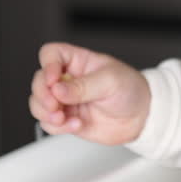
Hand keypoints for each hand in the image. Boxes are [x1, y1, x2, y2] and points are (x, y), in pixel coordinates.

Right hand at [29, 42, 150, 144]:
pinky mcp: (68, 119)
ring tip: (62, 117)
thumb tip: (58, 89)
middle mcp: (68, 80)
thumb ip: (83, 86)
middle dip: (43, 94)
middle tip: (55, 104)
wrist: (142, 117)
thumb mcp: (110, 81)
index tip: (54, 79)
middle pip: (39, 81)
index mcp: (78, 61)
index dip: (48, 65)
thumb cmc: (131, 89)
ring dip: (45, 112)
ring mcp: (66, 101)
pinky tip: (75, 125)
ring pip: (38, 104)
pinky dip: (56, 127)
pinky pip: (49, 123)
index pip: (51, 54)